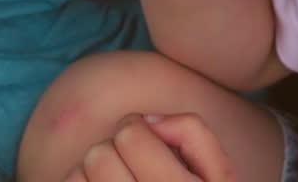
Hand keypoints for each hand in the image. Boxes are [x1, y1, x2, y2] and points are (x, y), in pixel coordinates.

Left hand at [66, 114, 236, 181]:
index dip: (136, 129)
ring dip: (92, 173)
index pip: (131, 134)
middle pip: (98, 154)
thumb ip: (193, 134)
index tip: (145, 142)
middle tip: (130, 168)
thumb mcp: (220, 175)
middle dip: (113, 152)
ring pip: (77, 175)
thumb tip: (149, 120)